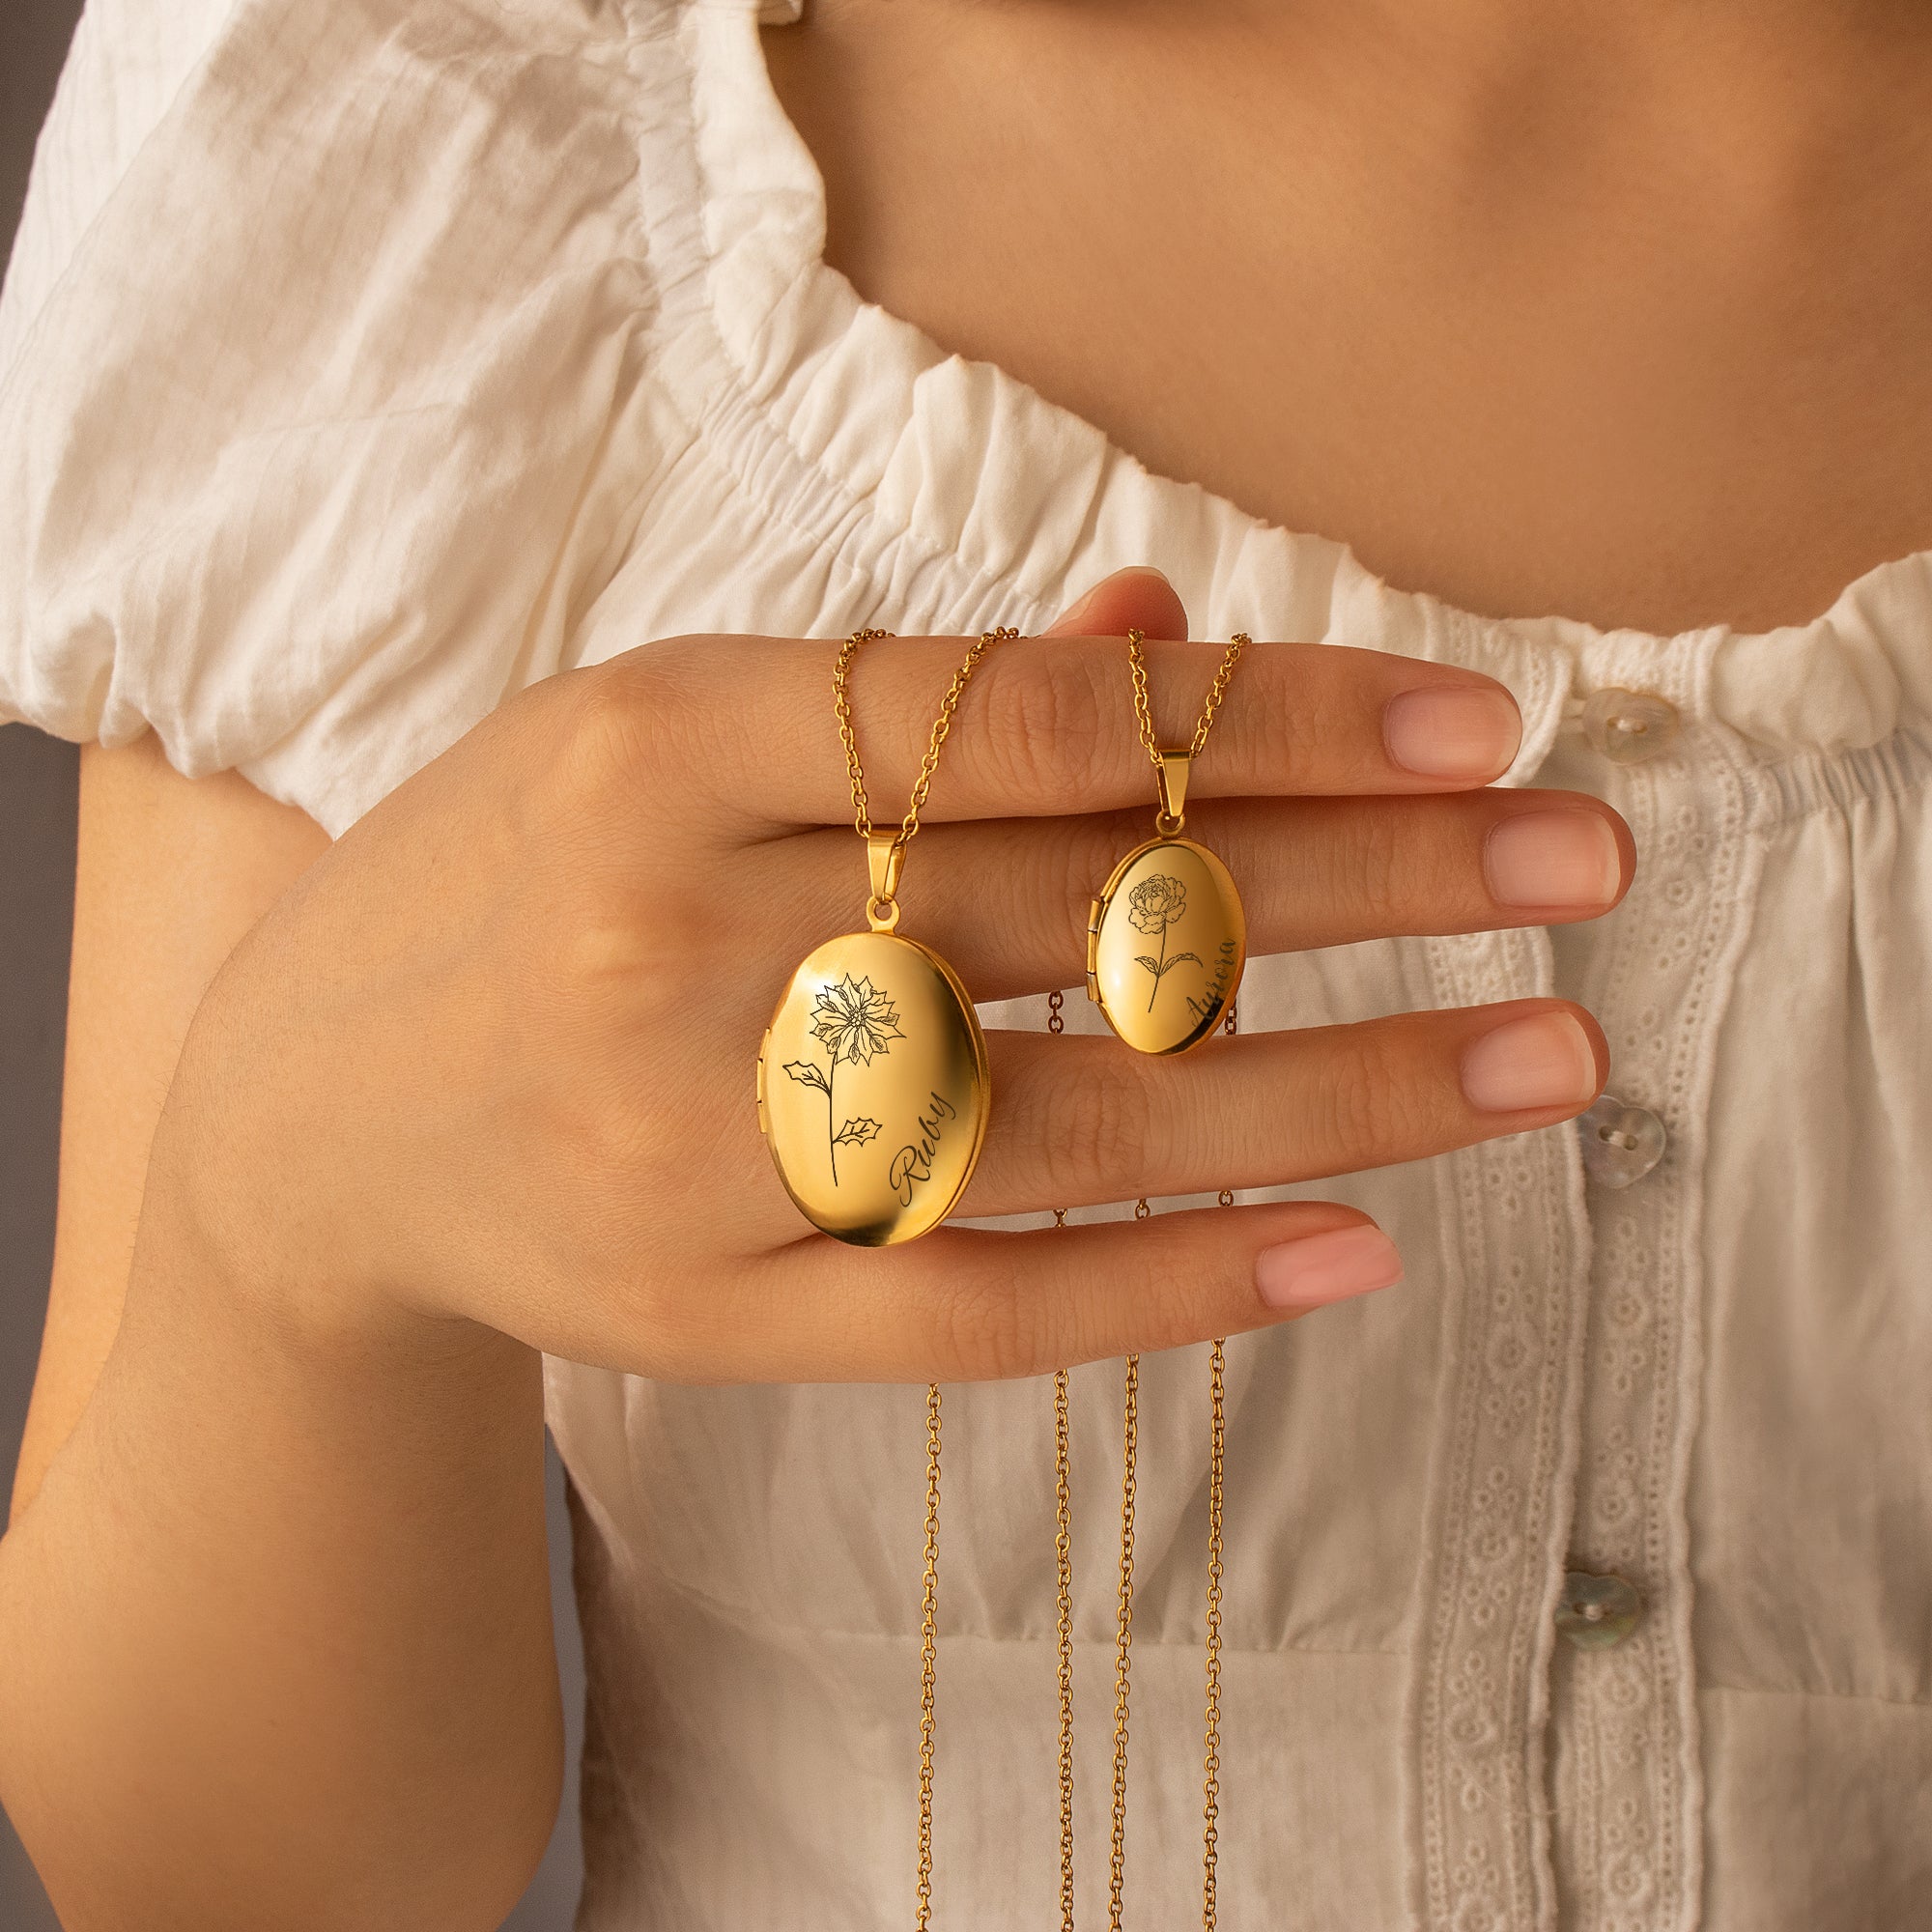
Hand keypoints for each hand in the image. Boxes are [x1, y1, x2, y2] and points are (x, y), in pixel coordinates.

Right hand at [156, 570, 1626, 1381]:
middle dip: (1366, 885)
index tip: (1477, 721)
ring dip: (1334, 1093)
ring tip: (1546, 1061)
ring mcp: (689, 1145)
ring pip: (1066, 1120)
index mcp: (658, 736)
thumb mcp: (665, 727)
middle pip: (1077, 908)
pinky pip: (969, 1311)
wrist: (300, 1116)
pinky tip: (1354, 1253)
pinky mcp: (703, 1315)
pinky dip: (1171, 1288)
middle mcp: (673, 934)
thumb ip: (914, 696)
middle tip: (1588, 869)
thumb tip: (1168, 633)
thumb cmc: (513, 879)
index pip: (1022, 720)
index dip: (1266, 719)